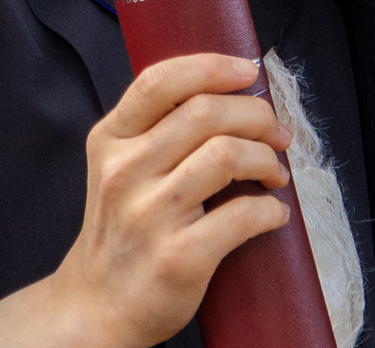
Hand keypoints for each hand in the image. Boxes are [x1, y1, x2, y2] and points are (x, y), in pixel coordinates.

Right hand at [0, 54, 292, 347]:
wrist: (97, 307)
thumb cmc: (122, 231)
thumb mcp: (117, 168)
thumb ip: (156, 129)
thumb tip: (227, 92)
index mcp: (110, 141)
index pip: (160, 82)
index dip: (213, 67)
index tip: (249, 72)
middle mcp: (124, 172)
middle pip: (205, 112)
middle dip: (256, 115)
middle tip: (277, 133)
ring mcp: (149, 215)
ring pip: (226, 154)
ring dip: (267, 159)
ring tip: (274, 174)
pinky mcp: (178, 256)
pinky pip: (242, 215)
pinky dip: (271, 210)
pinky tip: (273, 214)